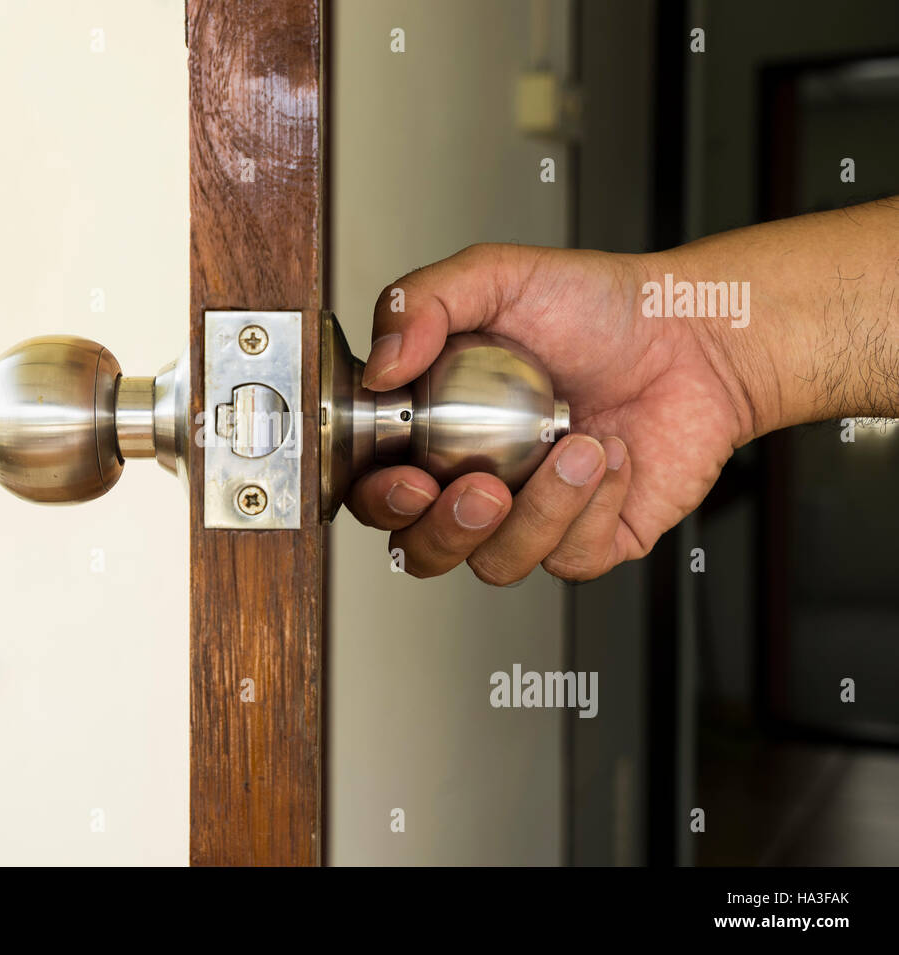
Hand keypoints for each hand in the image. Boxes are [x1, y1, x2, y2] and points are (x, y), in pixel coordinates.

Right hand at [348, 243, 754, 582]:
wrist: (694, 335)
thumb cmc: (598, 307)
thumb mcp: (497, 275)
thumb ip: (420, 302)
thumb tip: (378, 368)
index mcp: (434, 433)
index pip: (376, 489)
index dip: (380, 498)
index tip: (408, 478)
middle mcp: (475, 483)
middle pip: (422, 549)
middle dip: (446, 530)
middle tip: (483, 487)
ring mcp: (532, 518)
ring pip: (497, 563)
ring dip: (539, 510)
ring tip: (578, 445)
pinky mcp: (591, 541)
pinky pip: (571, 558)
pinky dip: (593, 507)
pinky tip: (611, 455)